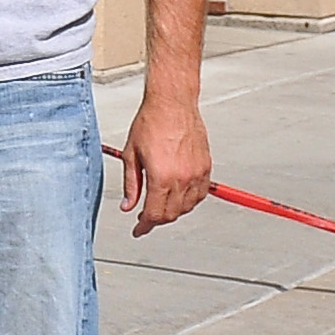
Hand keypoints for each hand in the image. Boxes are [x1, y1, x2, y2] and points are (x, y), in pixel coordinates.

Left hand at [118, 95, 209, 234]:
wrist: (172, 103)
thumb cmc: (150, 123)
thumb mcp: (131, 155)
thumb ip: (131, 184)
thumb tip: (129, 206)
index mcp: (161, 177)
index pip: (154, 214)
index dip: (145, 226)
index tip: (139, 230)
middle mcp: (182, 178)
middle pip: (171, 214)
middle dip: (157, 220)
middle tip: (145, 219)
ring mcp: (197, 173)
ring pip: (187, 206)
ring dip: (174, 211)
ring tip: (161, 207)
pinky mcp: (206, 166)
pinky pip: (201, 194)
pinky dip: (190, 201)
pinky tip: (180, 197)